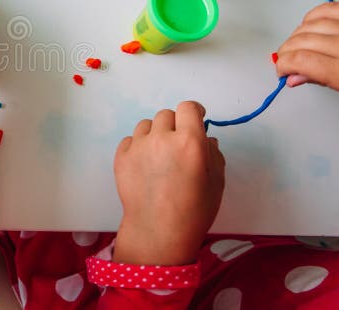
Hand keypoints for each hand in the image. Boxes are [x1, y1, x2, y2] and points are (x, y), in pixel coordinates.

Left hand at [112, 102, 224, 265]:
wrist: (158, 231)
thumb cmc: (194, 210)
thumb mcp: (217, 181)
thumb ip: (213, 154)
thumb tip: (206, 139)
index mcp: (190, 141)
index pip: (188, 107)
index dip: (193, 112)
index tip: (195, 119)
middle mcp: (162, 138)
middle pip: (167, 114)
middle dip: (175, 125)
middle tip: (178, 144)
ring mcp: (138, 146)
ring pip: (146, 125)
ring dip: (155, 134)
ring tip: (159, 155)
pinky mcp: (121, 156)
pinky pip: (130, 140)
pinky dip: (138, 147)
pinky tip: (145, 165)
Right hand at [276, 1, 338, 96]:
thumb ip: (321, 80)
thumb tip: (294, 77)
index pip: (300, 61)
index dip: (283, 64)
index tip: (281, 71)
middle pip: (301, 42)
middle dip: (286, 52)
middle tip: (286, 60)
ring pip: (308, 25)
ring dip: (295, 36)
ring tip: (297, 46)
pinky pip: (325, 9)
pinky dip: (311, 17)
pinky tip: (309, 26)